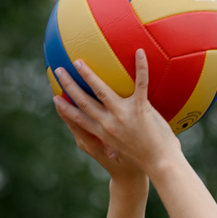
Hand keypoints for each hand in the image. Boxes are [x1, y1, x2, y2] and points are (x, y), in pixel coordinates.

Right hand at [52, 49, 182, 178]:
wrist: (161, 165)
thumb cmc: (146, 160)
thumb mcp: (125, 151)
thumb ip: (117, 141)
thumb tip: (113, 137)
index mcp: (103, 134)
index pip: (78, 119)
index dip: (65, 109)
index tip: (55, 98)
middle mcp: (109, 124)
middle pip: (83, 102)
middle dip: (69, 86)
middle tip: (59, 71)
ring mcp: (123, 115)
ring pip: (101, 91)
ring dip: (89, 75)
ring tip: (79, 61)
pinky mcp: (140, 110)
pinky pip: (140, 83)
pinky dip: (141, 67)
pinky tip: (139, 52)